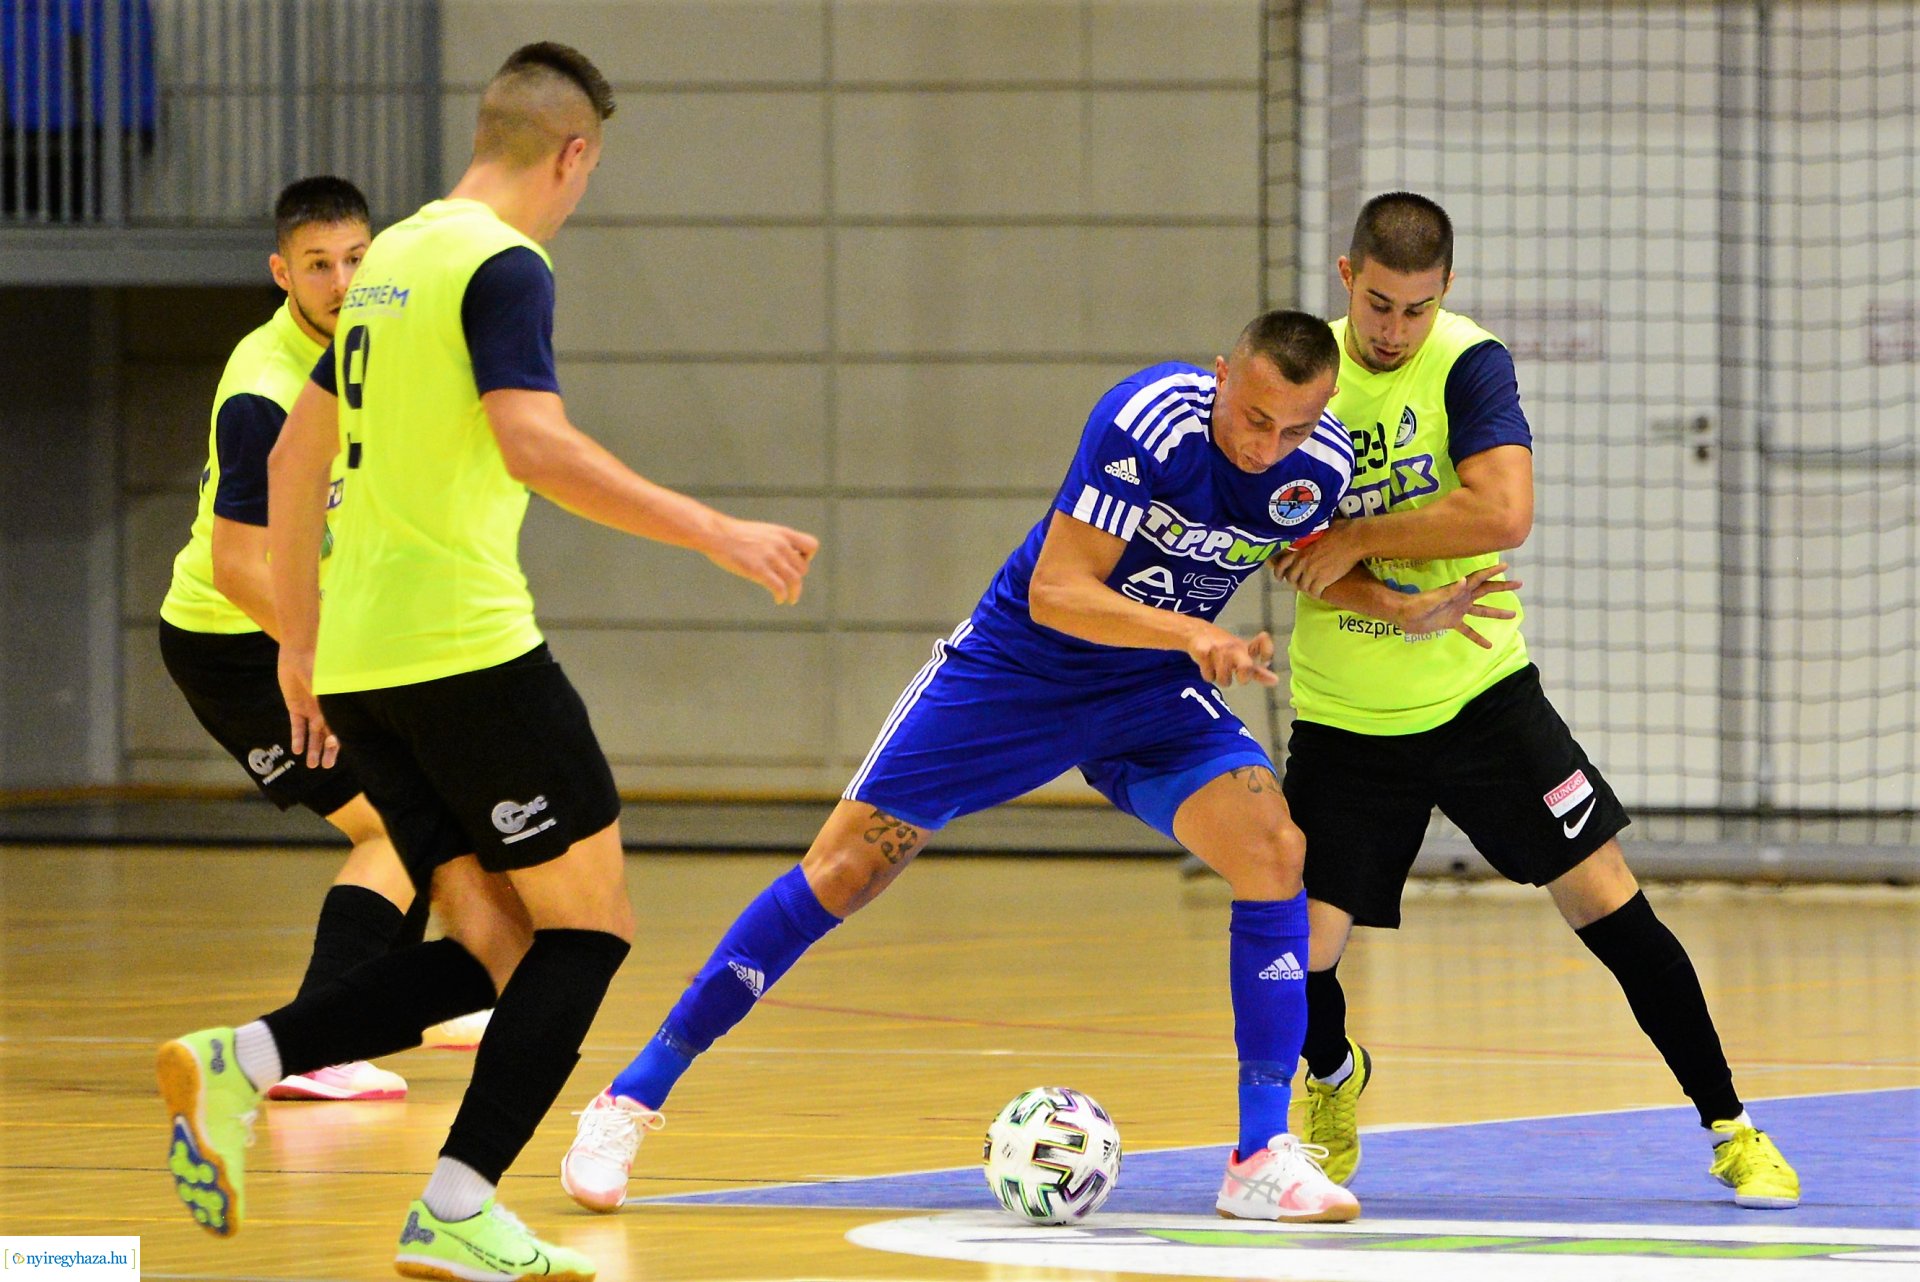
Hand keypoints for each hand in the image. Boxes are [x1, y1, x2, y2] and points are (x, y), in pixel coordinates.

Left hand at [277, 646, 338, 768]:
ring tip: (311, 765)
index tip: (334, 748)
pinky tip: (297, 750)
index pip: (339, 727)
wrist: (299, 651)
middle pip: (328, 735)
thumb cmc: (318, 666)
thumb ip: (328, 705)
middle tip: (326, 766)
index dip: (338, 740)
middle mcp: (325, 710)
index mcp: (336, 705)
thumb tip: (334, 725)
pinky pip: (297, 726)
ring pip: (313, 734)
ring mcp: (311, 709)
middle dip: (327, 751)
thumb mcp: (326, 686)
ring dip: (312, 749)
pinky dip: (298, 737)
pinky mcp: (295, 707)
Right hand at [706, 519, 819, 604]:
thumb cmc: (736, 534)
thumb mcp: (762, 532)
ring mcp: (770, 557)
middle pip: (803, 568)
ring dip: (795, 593)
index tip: (796, 564)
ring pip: (795, 580)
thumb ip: (775, 542)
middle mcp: (780, 544)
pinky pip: (779, 587)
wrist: (717, 534)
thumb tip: (784, 555)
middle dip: (797, 578)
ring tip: (791, 600)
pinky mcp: (758, 570)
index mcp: (782, 533)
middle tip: (788, 584)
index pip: (811, 545)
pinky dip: (782, 596)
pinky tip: (778, 600)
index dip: (807, 557)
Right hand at [1186, 626, 1277, 687]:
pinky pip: (1209, 676)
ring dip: (1221, 679)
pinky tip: (1207, 666)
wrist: (1196, 632)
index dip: (1267, 653)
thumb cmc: (1223, 648)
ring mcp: (1218, 649)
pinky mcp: (1202, 651)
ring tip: (1218, 670)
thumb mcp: (1242, 656)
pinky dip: (1208, 675)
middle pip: (1246, 667)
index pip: (1262, 646)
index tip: (1265, 661)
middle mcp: (1234, 647)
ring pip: (1224, 679)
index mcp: (1245, 648)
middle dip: (1245, 676)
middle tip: (1241, 679)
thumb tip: (1275, 681)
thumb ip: (1258, 671)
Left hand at [1273, 519, 1367, 596]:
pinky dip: (1316, 593)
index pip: (1282, 564)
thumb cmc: (1340, 530)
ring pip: (1302, 587)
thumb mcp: (1318, 530)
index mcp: (1300, 549)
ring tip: (1311, 588)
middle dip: (1294, 581)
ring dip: (1306, 588)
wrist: (1353, 539)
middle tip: (1300, 583)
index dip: (1279, 572)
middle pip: (1291, 578)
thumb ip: (1310, 536)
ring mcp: (1312, 572)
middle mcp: (1302, 562)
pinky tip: (1320, 592)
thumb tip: (1309, 532)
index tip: (1280, 577)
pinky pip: (1314, 592)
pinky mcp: (1323, 580)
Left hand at [1397, 563, 1521, 649]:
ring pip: (1481, 611)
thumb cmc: (1417, 605)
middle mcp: (1461, 598)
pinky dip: (1478, 637)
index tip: (1506, 567)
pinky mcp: (1452, 623)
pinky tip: (1489, 645)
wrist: (1403, 616)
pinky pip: (1468, 630)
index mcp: (1459, 590)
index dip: (1492, 572)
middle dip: (1502, 587)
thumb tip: (1465, 580)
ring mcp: (1458, 610)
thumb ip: (1450, 591)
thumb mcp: (1434, 598)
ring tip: (1513, 615)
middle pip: (1486, 591)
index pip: (1479, 579)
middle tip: (1520, 584)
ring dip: (1496, 612)